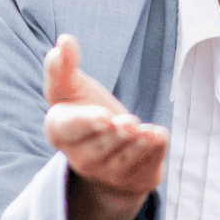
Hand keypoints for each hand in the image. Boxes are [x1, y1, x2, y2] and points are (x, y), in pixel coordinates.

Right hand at [43, 33, 166, 219]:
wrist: (109, 148)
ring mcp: (108, 172)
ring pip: (123, 157)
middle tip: (128, 123)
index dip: (87, 124)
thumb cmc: (85, 110)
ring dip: (136, 144)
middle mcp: (81, 157)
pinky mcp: (134, 178)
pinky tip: (159, 135)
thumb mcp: (70, 88)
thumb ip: (63, 66)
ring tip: (145, 131)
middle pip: (99, 146)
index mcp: (61, 131)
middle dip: (115, 135)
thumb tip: (63, 41)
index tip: (105, 117)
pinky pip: (146, 164)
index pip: (70, 128)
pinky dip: (154, 149)